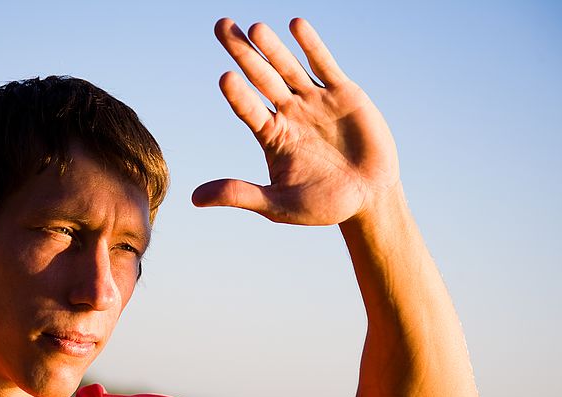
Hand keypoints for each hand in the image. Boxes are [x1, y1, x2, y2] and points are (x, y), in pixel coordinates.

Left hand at [192, 18, 400, 225]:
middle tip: (220, 25)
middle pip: (261, 77)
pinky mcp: (343, 94)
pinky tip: (296, 25)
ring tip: (255, 28)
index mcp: (271, 136)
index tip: (225, 78)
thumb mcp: (277, 204)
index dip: (237, 95)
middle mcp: (289, 113)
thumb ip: (239, 194)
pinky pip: (324, 65)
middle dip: (242, 52)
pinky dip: (312, 46)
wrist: (368, 198)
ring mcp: (315, 101)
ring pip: (288, 67)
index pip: (248, 109)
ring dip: (273, 47)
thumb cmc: (321, 206)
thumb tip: (193, 199)